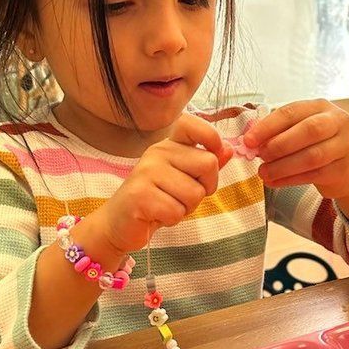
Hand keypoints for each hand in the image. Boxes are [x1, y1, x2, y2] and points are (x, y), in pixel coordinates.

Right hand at [97, 115, 232, 251]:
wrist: (119, 224)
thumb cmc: (156, 200)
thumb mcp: (184, 180)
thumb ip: (204, 165)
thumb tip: (229, 149)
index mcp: (168, 145)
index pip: (192, 124)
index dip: (211, 138)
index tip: (213, 156)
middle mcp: (157, 152)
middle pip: (208, 163)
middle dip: (205, 188)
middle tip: (184, 196)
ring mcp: (147, 172)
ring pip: (194, 193)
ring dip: (186, 208)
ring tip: (167, 206)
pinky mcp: (140, 195)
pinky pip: (176, 211)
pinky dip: (172, 219)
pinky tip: (157, 215)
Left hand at [245, 99, 348, 199]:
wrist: (345, 167)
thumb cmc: (315, 144)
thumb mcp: (298, 130)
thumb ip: (278, 132)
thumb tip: (251, 141)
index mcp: (321, 106)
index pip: (292, 112)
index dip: (268, 126)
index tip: (248, 140)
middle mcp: (338, 122)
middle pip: (309, 131)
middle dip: (279, 145)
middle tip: (260, 156)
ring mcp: (345, 146)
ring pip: (312, 156)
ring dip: (282, 166)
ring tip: (263, 172)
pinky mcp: (344, 169)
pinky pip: (314, 175)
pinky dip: (290, 180)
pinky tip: (274, 182)